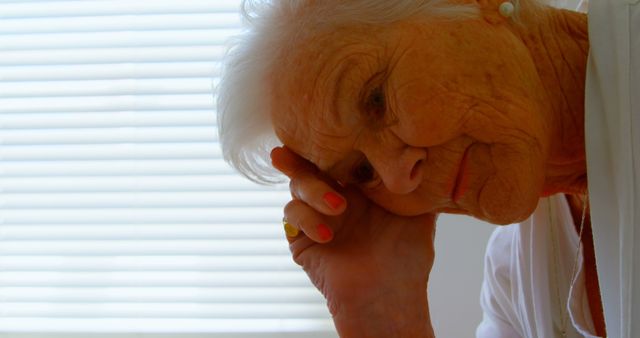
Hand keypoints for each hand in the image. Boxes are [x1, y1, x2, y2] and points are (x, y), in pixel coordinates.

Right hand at [271, 146, 436, 337]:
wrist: (389, 296)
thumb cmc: (407, 258)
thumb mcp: (419, 213)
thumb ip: (418, 183)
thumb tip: (431, 151)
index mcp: (358, 188)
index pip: (337, 157)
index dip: (328, 143)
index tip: (323, 126)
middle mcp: (334, 198)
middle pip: (308, 166)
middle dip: (297, 156)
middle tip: (289, 151)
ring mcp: (316, 218)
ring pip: (296, 188)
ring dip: (312, 190)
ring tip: (338, 206)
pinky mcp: (301, 240)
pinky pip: (292, 216)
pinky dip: (306, 218)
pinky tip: (328, 234)